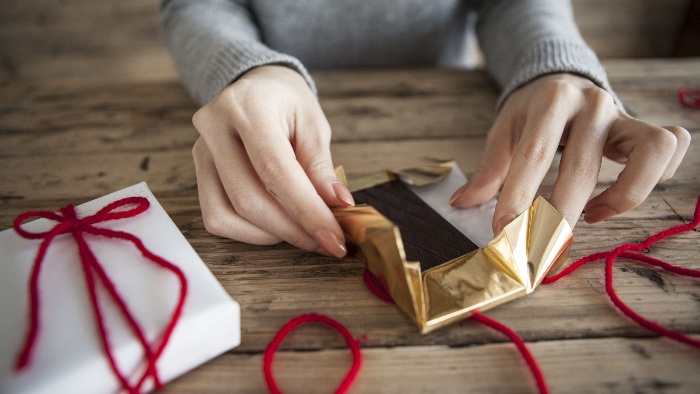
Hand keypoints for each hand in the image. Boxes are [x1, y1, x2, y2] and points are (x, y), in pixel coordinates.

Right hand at [191, 65, 353, 256]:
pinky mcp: (197, 171)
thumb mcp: (313, 124)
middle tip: (326, 241)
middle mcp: (214, 127)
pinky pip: (217, 217)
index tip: (334, 238)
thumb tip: (337, 206)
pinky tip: (277, 224)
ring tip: (304, 229)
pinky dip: (250, 231)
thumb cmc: (288, 104)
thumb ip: (321, 166)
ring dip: (272, 234)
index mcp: (248, 106)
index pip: (275, 171)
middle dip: (293, 230)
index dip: (307, 211)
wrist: (256, 87)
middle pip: (249, 199)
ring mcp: (200, 151)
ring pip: (229, 214)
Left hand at [450, 73, 689, 233]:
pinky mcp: (645, 127)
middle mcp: (592, 104)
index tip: (504, 230)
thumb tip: (462, 204)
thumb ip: (489, 169)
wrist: (562, 79)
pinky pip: (669, 152)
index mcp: (550, 101)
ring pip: (648, 155)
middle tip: (539, 246)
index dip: (520, 195)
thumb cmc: (531, 111)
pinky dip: (650, 182)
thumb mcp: (504, 130)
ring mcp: (624, 115)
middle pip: (584, 167)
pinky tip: (610, 202)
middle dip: (560, 215)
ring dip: (621, 197)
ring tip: (589, 217)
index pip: (536, 153)